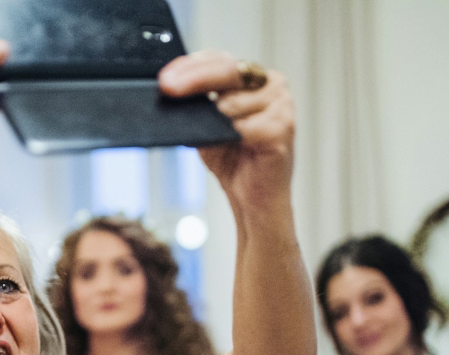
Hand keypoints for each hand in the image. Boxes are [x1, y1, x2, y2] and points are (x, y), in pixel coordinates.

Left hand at [157, 51, 294, 215]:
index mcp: (253, 78)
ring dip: (217, 121)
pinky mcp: (284, 127)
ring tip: (224, 140)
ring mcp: (281, 103)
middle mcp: (271, 84)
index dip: (190, 66)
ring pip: (232, 102)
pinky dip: (233, 137)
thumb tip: (171, 89)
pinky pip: (244, 126)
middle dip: (194, 79)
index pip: (218, 59)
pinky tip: (238, 146)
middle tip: (168, 87)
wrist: (255, 200)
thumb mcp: (207, 125)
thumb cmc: (233, 161)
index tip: (165, 79)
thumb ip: (197, 103)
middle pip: (226, 70)